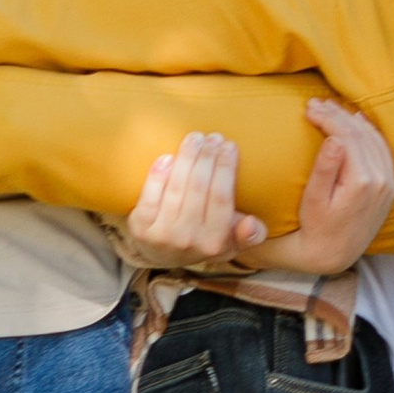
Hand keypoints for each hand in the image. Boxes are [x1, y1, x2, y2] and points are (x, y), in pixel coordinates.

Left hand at [122, 131, 264, 273]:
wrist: (165, 256)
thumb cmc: (206, 239)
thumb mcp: (233, 242)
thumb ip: (250, 235)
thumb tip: (252, 224)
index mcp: (215, 242)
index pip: (222, 198)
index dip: (225, 168)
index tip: (229, 144)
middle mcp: (188, 240)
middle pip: (199, 188)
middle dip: (207, 157)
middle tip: (212, 136)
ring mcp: (162, 235)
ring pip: (176, 188)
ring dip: (186, 158)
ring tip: (194, 139)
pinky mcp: (140, 228)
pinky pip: (150, 196)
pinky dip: (158, 174)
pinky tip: (168, 157)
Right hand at [260, 97, 393, 276]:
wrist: (334, 253)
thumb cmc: (316, 226)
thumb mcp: (313, 200)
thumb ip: (325, 169)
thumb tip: (335, 139)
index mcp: (363, 181)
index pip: (347, 137)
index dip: (328, 118)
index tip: (308, 108)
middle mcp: (382, 180)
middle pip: (361, 135)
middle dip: (337, 115)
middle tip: (314, 103)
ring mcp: (389, 183)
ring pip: (374, 139)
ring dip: (352, 120)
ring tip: (330, 108)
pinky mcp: (390, 187)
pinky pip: (382, 151)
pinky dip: (370, 133)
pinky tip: (357, 121)